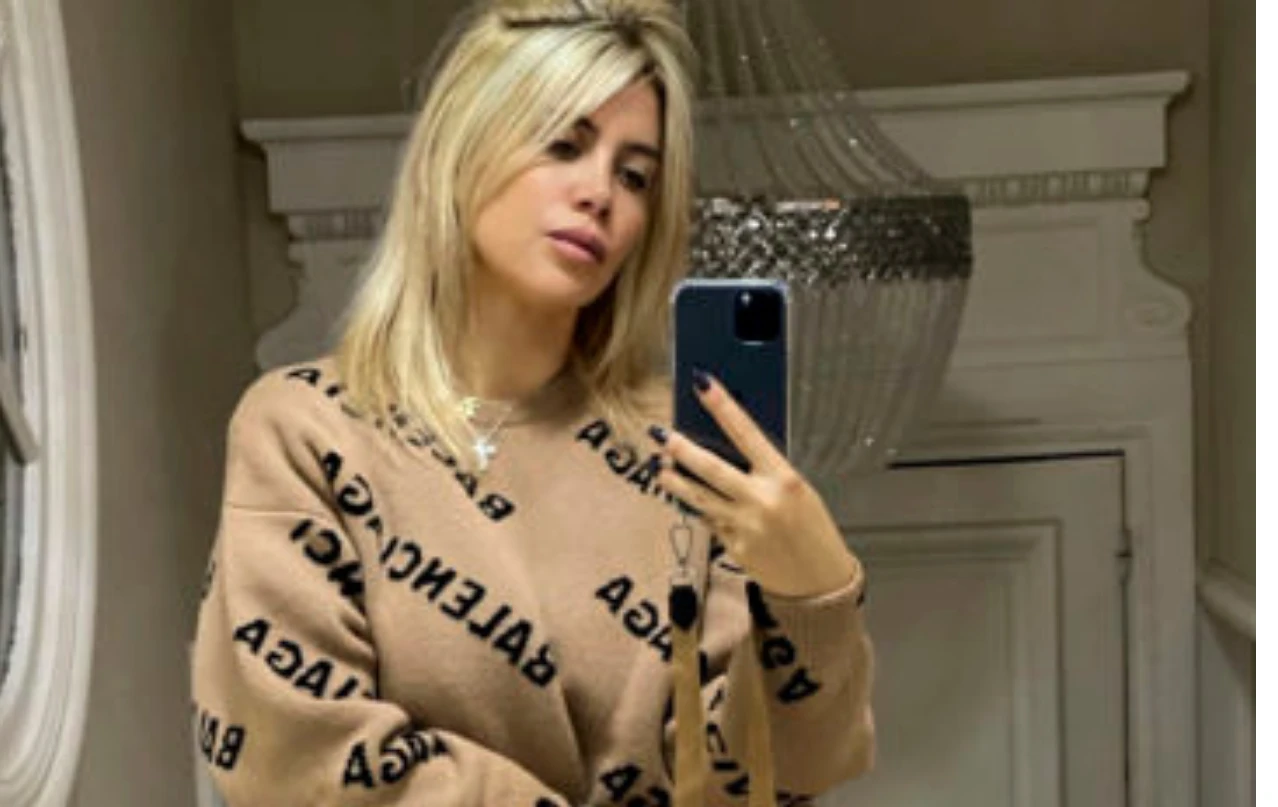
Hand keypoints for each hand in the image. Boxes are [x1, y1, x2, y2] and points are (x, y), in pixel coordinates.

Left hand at [655, 371, 861, 598]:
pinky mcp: (733, 547)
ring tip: (660, 469)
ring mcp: (744, 527)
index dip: (723, 406)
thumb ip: (767, 472)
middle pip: (711, 468)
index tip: (703, 385)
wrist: (821, 583)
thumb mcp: (799, 492)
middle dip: (682, 450)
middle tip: (662, 435)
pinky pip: (708, 521)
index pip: (747, 433)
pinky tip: (686, 499)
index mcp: (784, 480)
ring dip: (675, 481)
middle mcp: (761, 501)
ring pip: (698, 497)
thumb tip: (732, 449)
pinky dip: (697, 508)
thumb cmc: (815, 533)